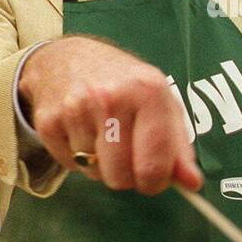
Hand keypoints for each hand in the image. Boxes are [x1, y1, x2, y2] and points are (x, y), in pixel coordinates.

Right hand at [19, 35, 201, 194]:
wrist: (66, 58)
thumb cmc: (121, 82)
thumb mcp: (159, 102)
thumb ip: (178, 145)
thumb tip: (192, 184)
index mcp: (147, 92)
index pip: (154, 165)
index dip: (155, 183)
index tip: (152, 179)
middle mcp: (110, 98)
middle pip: (120, 177)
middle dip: (124, 176)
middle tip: (125, 156)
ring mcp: (75, 110)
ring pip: (93, 172)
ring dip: (98, 164)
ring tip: (99, 135)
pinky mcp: (48, 122)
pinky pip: (69, 165)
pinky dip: (75, 157)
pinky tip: (80, 132)